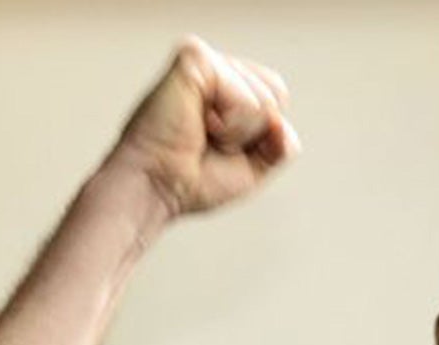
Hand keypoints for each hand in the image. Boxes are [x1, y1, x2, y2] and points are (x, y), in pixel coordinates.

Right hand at [107, 37, 297, 218]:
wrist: (156, 190)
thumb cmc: (188, 183)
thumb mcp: (251, 169)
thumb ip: (279, 146)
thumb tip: (282, 124)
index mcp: (225, 88)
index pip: (276, 97)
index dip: (259, 136)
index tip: (218, 149)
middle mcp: (216, 70)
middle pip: (276, 94)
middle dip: (250, 134)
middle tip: (208, 142)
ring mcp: (205, 62)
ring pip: (264, 97)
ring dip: (237, 132)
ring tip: (200, 133)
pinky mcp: (195, 60)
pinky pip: (245, 94)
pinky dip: (230, 122)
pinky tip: (198, 122)